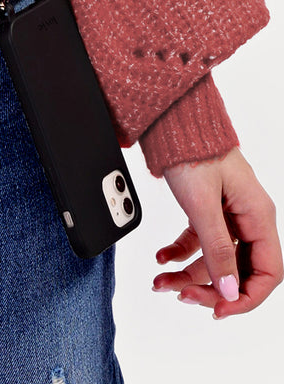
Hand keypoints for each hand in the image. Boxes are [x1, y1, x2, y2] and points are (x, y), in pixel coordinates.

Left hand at [152, 145, 280, 317]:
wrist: (171, 118)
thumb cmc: (193, 149)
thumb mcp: (203, 203)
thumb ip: (217, 248)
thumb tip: (229, 291)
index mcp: (258, 215)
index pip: (267, 273)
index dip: (245, 297)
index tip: (218, 309)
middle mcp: (247, 216)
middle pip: (239, 270)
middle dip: (211, 287)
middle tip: (183, 296)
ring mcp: (227, 213)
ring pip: (215, 258)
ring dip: (189, 273)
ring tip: (161, 282)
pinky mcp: (207, 208)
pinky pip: (199, 241)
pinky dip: (180, 252)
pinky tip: (162, 258)